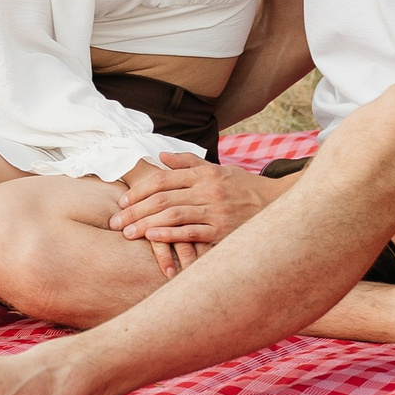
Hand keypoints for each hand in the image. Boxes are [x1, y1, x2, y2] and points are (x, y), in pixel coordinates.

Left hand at [108, 154, 285, 254]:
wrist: (278, 205)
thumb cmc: (244, 188)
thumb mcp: (218, 169)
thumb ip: (188, 163)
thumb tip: (161, 156)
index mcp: (203, 174)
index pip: (163, 179)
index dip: (139, 190)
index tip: (123, 201)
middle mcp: (207, 189)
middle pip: (162, 198)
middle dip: (135, 210)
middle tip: (115, 221)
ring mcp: (215, 210)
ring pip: (172, 215)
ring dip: (146, 225)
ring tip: (127, 233)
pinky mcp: (223, 230)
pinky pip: (192, 233)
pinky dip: (170, 235)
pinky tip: (152, 239)